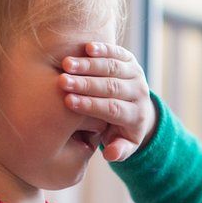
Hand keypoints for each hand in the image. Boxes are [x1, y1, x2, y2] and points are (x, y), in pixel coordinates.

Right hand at [60, 42, 155, 161]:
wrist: (140, 109)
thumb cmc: (122, 130)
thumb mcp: (124, 145)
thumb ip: (119, 151)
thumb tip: (111, 155)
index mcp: (136, 115)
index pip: (112, 109)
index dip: (91, 105)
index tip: (68, 102)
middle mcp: (138, 92)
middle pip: (111, 87)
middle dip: (85, 84)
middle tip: (62, 82)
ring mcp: (136, 74)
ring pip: (112, 68)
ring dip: (89, 65)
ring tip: (65, 64)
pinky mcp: (131, 60)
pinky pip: (118, 53)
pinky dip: (103, 49)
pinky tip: (86, 47)